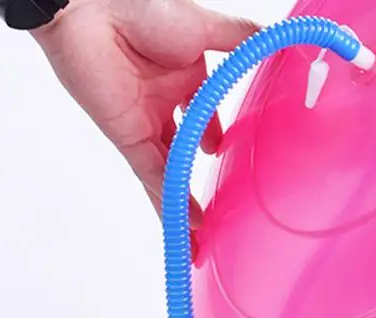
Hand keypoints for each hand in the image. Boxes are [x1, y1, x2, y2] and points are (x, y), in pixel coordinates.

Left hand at [33, 0, 257, 224]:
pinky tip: (187, 226)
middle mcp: (166, 104)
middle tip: (219, 210)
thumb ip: (241, 42)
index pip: (205, 115)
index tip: (229, 153)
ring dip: (185, 206)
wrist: (93, 12)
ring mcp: (146, 123)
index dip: (216, 136)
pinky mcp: (128, 138)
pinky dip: (169, 201)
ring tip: (203, 238)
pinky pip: (153, 176)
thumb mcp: (206, 27)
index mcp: (186, 75)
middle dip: (200, 180)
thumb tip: (282, 46)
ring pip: (170, 173)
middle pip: (185, 152)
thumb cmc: (144, 9)